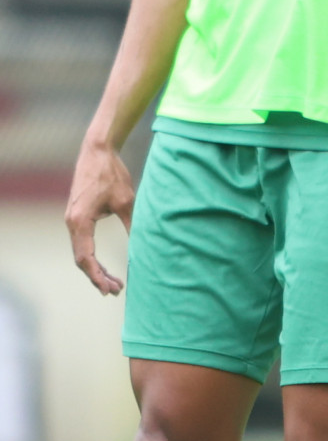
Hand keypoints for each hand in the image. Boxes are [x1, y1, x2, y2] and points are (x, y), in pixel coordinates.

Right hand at [65, 139, 135, 294]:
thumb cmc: (112, 174)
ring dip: (95, 268)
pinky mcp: (77, 215)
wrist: (97, 151)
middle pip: (81, 259)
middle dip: (97, 276)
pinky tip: (103, 265)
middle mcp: (72, 222)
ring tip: (113, 282)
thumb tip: (143, 250)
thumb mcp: (127, 202)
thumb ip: (132, 227)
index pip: (86, 258)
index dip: (98, 276)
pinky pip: (82, 242)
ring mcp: (72, 219)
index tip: (111, 289)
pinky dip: (92, 256)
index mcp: (80, 221)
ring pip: (81, 252)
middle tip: (116, 289)